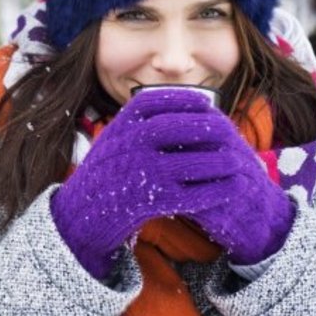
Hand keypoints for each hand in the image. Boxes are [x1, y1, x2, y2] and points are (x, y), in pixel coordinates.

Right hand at [52, 88, 291, 277]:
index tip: (206, 104)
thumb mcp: (111, 141)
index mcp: (119, 126)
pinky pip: (193, 194)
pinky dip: (216, 190)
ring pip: (192, 161)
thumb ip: (135, 125)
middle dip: (207, 127)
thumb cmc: (103, 176)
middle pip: (178, 127)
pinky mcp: (152, 201)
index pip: (157, 101)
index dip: (185, 100)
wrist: (79, 215)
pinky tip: (230, 188)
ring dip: (219, 161)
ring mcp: (141, 172)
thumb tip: (173, 107)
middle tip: (228, 131)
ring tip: (236, 160)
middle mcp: (129, 144)